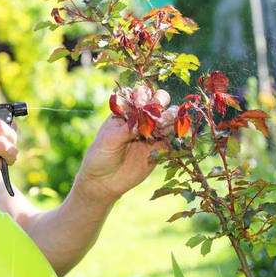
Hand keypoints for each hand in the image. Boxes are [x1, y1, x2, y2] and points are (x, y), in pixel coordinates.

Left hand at [76, 87, 175, 202]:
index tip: (140, 105)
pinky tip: (170, 134)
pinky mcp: (160, 147)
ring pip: (168, 117)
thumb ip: (127, 129)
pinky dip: (175, 132)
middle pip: (157, 101)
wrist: (104, 181)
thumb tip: (145, 120)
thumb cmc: (100, 156)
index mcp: (125, 111)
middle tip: (156, 115)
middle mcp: (140, 118)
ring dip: (169, 117)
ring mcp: (151, 131)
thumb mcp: (109, 140)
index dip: (143, 96)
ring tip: (162, 126)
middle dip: (160, 103)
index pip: (139, 95)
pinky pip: (172, 136)